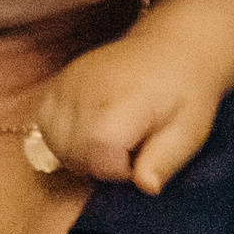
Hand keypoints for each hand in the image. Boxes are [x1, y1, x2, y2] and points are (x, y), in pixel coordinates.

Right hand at [32, 32, 221, 193]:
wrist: (175, 46)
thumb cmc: (186, 93)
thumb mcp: (188, 131)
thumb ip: (164, 160)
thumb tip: (146, 186)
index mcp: (119, 107)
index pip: (97, 163)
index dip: (119, 171)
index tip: (140, 157)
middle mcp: (86, 92)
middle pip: (72, 154)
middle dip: (98, 163)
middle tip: (128, 147)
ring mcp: (69, 81)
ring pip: (53, 139)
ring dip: (77, 149)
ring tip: (110, 137)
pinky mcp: (61, 77)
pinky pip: (45, 118)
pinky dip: (62, 131)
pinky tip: (89, 126)